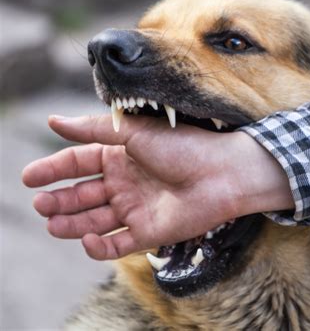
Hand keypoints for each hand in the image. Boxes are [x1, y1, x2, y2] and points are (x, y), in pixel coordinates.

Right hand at [22, 115, 293, 259]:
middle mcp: (126, 183)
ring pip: (95, 219)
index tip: (28, 178)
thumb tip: (53, 121)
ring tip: (52, 223)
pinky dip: (100, 246)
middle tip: (40, 205)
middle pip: (83, 194)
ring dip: (72, 223)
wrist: (223, 173)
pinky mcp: (149, 232)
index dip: (53, 170)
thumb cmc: (183, 146)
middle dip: (59, 200)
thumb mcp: (134, 132)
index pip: (79, 163)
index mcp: (121, 156)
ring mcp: (136, 208)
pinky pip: (118, 244)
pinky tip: (87, 239)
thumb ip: (94, 130)